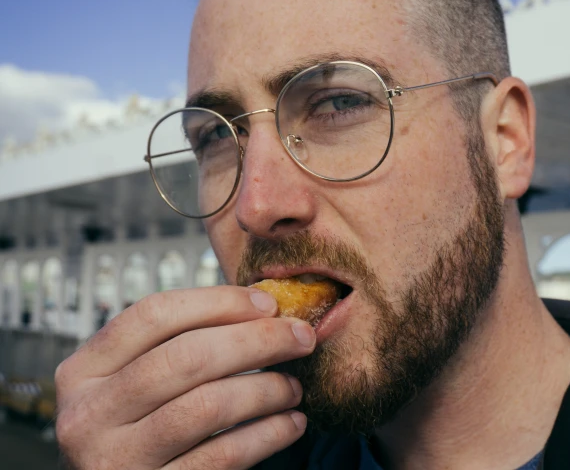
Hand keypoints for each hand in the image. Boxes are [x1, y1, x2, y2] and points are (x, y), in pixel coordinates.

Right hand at [55, 286, 315, 469]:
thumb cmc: (141, 433)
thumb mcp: (134, 386)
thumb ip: (177, 348)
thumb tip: (261, 309)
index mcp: (83, 372)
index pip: (152, 315)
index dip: (217, 301)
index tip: (268, 303)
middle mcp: (88, 415)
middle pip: (185, 357)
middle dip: (256, 340)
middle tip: (300, 338)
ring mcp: (115, 459)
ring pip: (207, 406)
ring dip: (266, 390)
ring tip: (293, 387)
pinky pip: (223, 455)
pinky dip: (268, 434)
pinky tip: (291, 423)